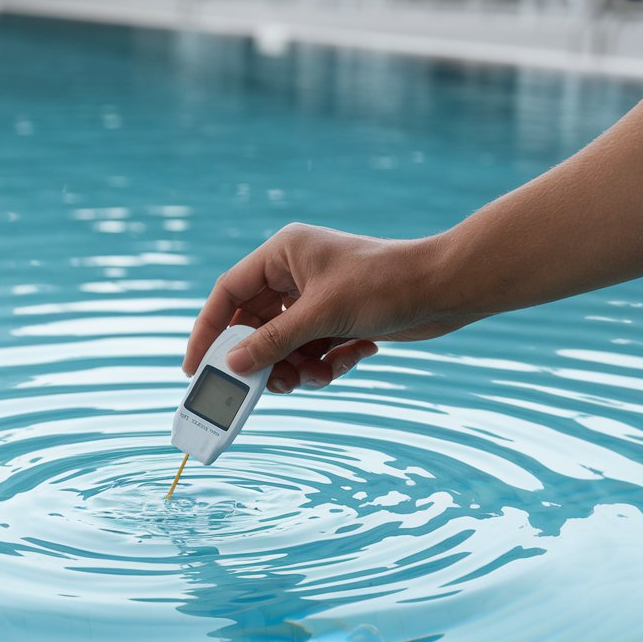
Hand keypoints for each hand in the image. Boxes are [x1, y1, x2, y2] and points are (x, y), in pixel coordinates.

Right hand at [183, 223, 477, 392]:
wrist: (447, 289)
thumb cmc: (385, 284)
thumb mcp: (321, 315)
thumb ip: (272, 342)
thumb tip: (231, 365)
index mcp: (283, 254)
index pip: (228, 293)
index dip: (208, 330)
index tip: (195, 367)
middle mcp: (296, 274)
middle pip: (256, 326)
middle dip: (265, 360)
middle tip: (268, 387)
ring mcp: (318, 298)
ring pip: (287, 345)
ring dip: (300, 367)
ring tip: (320, 375)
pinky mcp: (340, 319)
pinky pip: (315, 351)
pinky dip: (329, 363)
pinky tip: (358, 355)